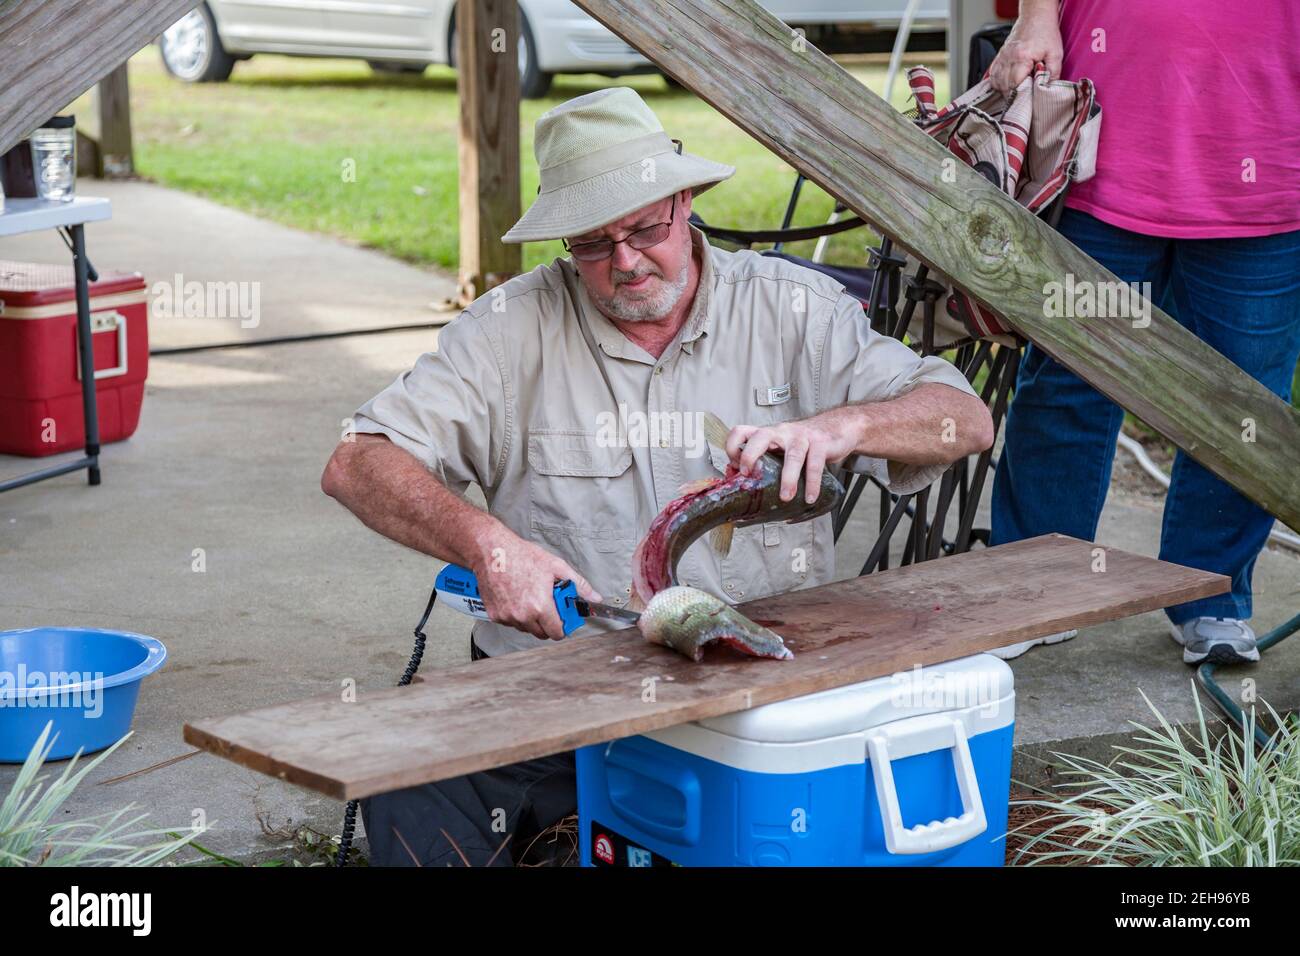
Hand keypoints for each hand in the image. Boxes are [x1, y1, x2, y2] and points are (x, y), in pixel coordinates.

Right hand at [471, 534, 600, 640]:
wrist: (492, 552)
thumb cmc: (521, 556)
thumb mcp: (556, 567)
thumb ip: (578, 585)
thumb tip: (594, 597)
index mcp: (540, 607)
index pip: (557, 633)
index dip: (562, 626)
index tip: (562, 618)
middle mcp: (522, 616)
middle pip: (542, 633)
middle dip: (547, 622)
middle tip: (547, 604)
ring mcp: (507, 617)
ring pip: (525, 628)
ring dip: (531, 619)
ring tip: (530, 597)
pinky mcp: (495, 615)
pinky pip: (511, 623)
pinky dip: (515, 615)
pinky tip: (516, 597)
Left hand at [724, 415, 858, 504]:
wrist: (836, 428)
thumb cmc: (803, 443)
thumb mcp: (780, 448)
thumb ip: (765, 462)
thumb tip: (746, 487)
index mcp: (768, 434)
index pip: (741, 431)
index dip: (733, 447)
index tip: (734, 467)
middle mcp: (781, 432)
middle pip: (761, 436)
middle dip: (750, 455)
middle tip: (748, 475)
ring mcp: (801, 437)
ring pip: (792, 455)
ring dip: (788, 478)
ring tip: (785, 497)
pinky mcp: (820, 444)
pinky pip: (815, 465)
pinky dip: (812, 483)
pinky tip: (810, 497)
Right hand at [988, 5, 1062, 93]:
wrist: (1035, 16)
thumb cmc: (1045, 32)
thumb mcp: (1056, 53)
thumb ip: (1053, 72)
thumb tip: (1047, 88)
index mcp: (1022, 57)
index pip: (1014, 84)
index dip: (1020, 95)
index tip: (1026, 98)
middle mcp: (1009, 57)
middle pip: (1003, 85)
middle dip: (1012, 94)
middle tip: (1023, 96)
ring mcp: (1002, 56)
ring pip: (996, 82)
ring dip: (1004, 89)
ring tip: (1015, 91)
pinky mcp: (999, 56)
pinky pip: (992, 75)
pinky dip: (997, 82)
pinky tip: (1006, 84)